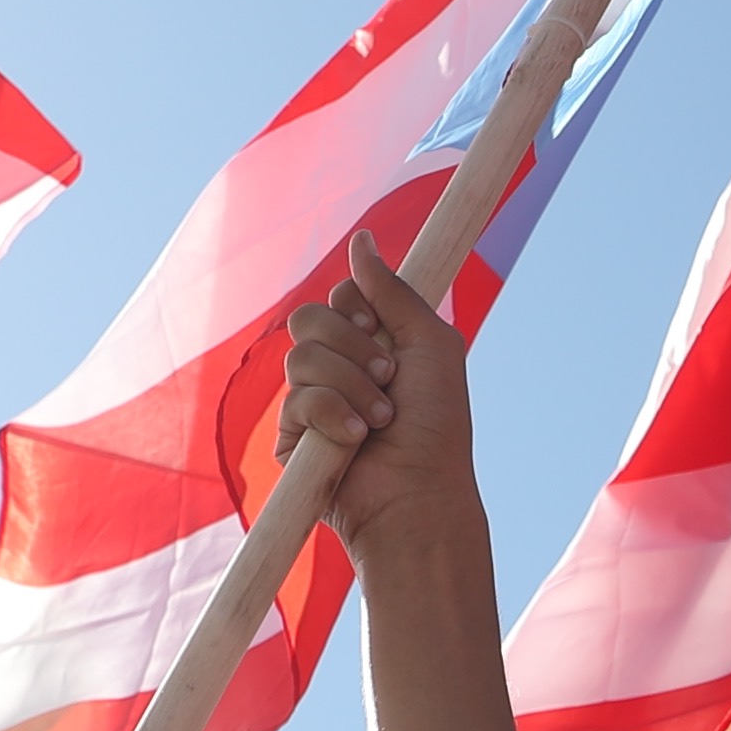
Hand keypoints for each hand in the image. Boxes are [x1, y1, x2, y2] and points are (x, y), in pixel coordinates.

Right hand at [279, 231, 478, 555]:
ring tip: (381, 419)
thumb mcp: (428, 343)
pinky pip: (294, 400)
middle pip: (308, 318)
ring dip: (350, 384)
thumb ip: (392, 291)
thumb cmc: (437, 425)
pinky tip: (356, 441)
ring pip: (300, 357)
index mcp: (371, 344)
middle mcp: (339, 370)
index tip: (377, 326)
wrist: (420, 492)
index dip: (354, 305)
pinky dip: (332, 415)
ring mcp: (312, 403)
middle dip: (351, 344)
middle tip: (388, 374)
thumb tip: (362, 238)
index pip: (339, 297)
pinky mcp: (292, 439)